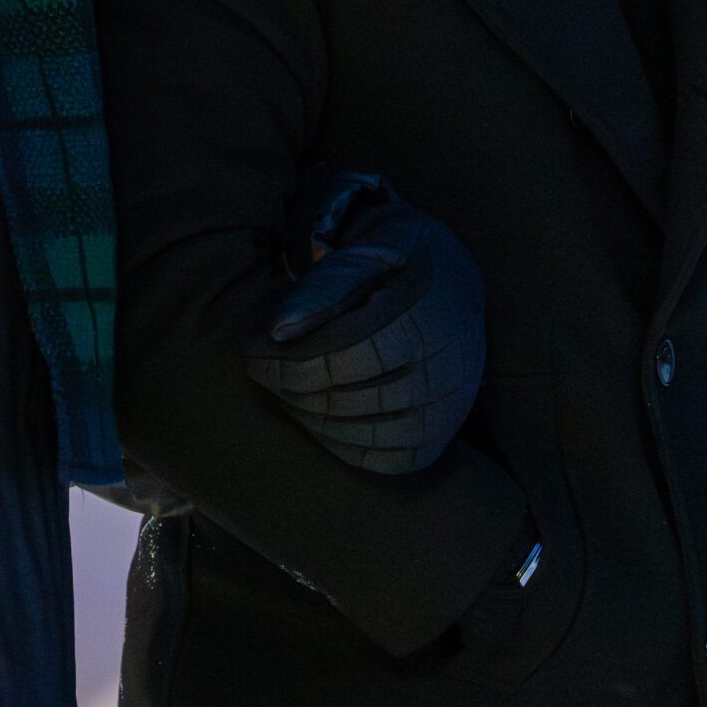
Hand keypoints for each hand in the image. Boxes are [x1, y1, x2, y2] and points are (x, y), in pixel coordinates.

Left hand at [240, 172, 485, 473]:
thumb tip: (279, 329)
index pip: (346, 355)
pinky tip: (318, 421)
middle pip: (353, 398)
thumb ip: (325, 285)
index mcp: (427, 311)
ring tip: (285, 395)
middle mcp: (449, 362)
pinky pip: (390, 459)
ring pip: (369, 433)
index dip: (292, 363)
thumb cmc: (397, 258)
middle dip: (295, 391)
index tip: (255, 355)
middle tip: (265, 375)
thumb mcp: (365, 248)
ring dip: (313, 420)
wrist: (452, 279)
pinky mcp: (445, 430)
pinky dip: (346, 448)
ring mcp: (452, 402)